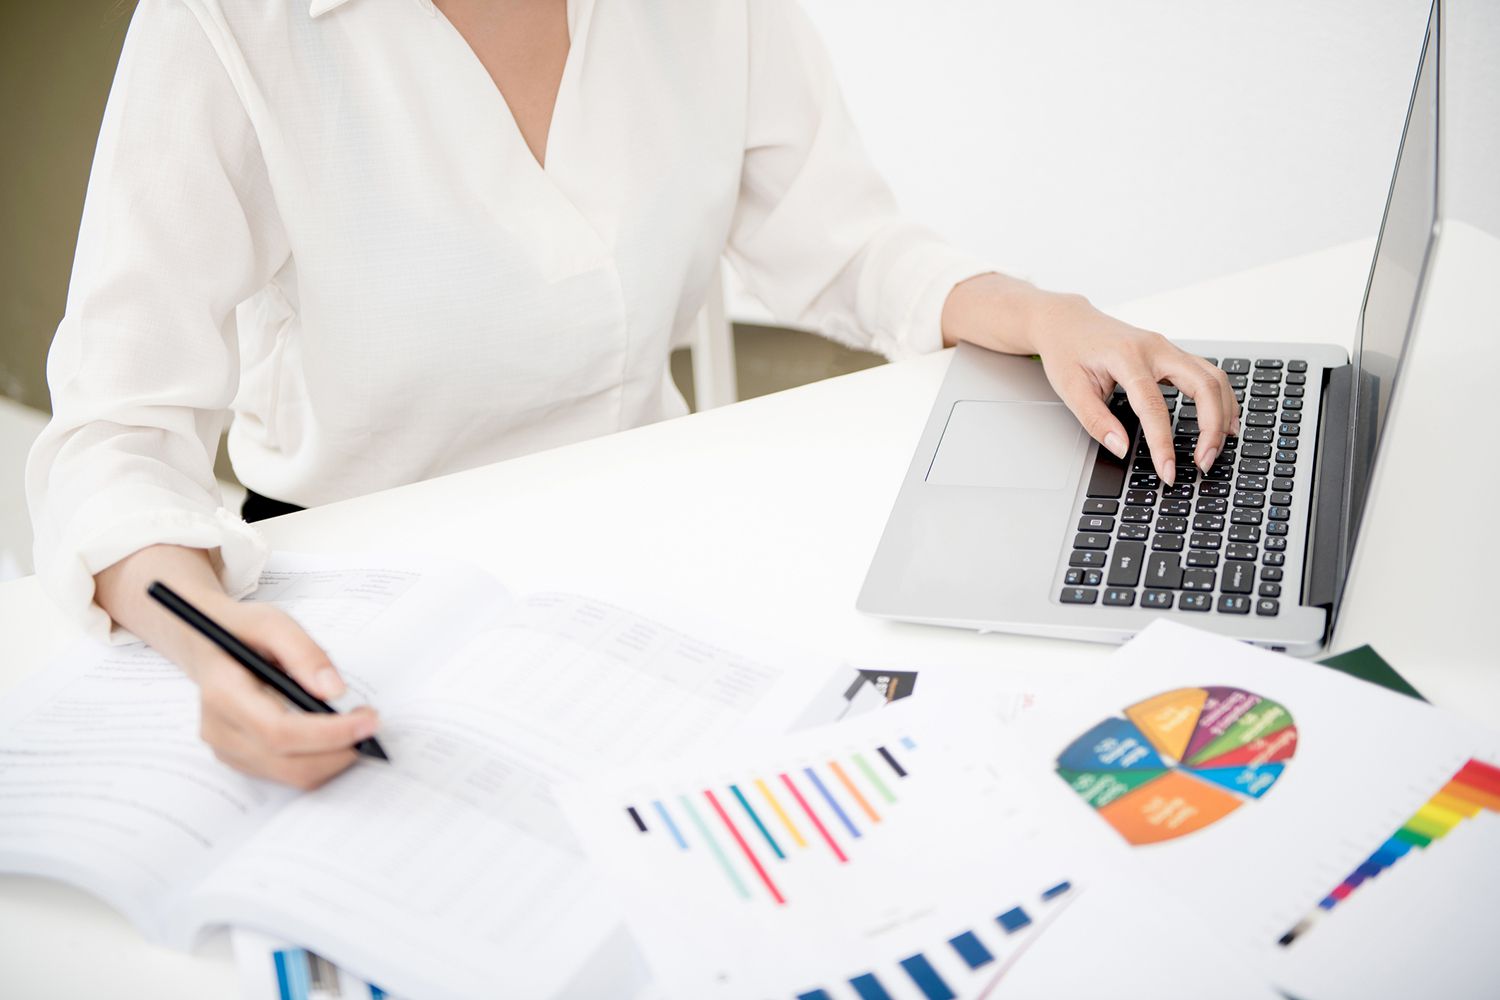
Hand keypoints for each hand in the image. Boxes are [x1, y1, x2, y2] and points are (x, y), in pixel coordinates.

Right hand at [180, 598, 379, 788]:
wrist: (207, 645)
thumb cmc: (241, 631)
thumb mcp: (272, 623)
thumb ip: (304, 653)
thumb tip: (334, 691)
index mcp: (223, 694)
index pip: (279, 732)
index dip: (329, 733)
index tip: (368, 721)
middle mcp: (219, 731)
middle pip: (289, 763)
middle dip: (340, 750)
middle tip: (371, 723)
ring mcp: (227, 750)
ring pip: (292, 775)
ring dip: (333, 758)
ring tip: (356, 726)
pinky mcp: (239, 760)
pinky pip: (287, 775)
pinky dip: (319, 761)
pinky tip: (333, 734)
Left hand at [942, 275, 1239, 484]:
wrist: (1067, 321)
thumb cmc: (1067, 351)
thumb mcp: (1069, 388)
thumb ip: (1095, 420)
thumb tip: (1121, 449)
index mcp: (1126, 356)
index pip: (1154, 406)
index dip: (1163, 443)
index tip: (1168, 471)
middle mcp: (1155, 348)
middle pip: (1203, 385)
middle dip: (1211, 427)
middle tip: (1205, 461)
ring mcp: (1168, 347)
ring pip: (1214, 377)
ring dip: (1224, 413)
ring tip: (1218, 447)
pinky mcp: (1172, 353)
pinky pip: (1208, 374)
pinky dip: (1221, 398)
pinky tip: (1223, 421)